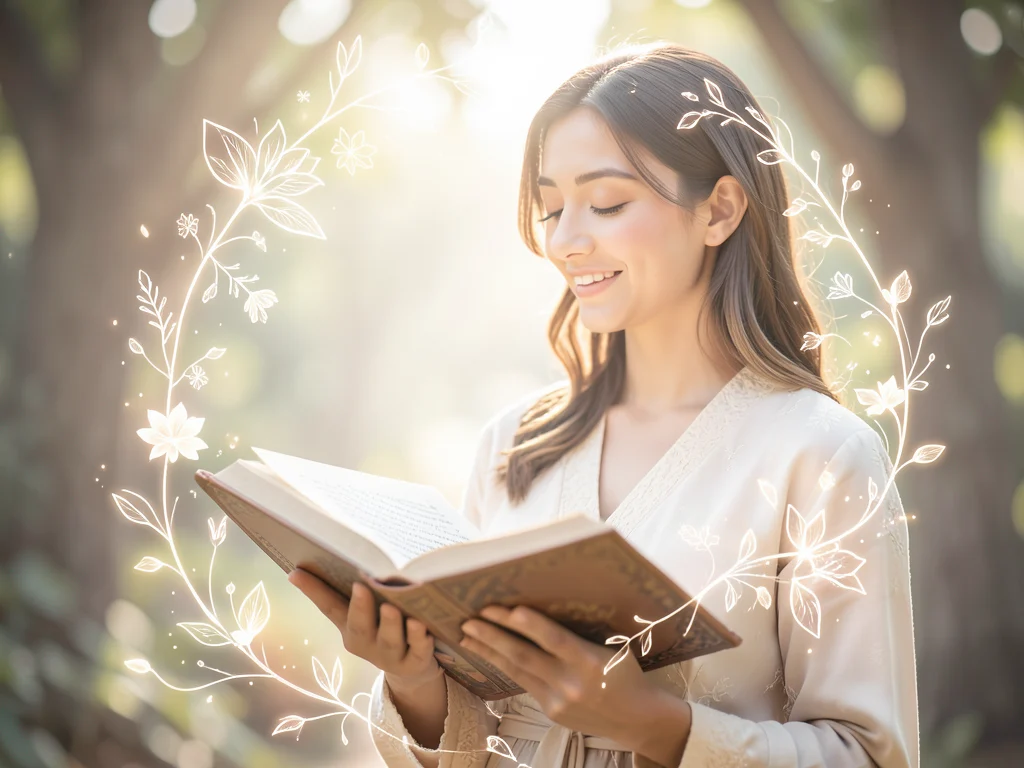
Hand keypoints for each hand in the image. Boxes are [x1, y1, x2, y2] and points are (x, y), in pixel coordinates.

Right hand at [288, 568, 440, 690]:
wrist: (412, 670)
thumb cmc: (387, 628)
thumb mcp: (369, 613)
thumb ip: (356, 591)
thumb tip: (340, 557)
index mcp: (350, 628)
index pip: (329, 607)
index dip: (313, 590)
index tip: (296, 572)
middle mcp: (367, 644)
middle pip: (360, 627)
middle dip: (360, 608)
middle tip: (360, 587)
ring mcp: (390, 656)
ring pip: (390, 640)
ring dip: (390, 624)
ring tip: (391, 607)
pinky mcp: (415, 663)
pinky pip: (418, 651)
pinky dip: (419, 639)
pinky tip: (420, 625)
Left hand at [459, 605, 677, 746]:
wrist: (636, 717)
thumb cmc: (624, 672)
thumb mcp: (612, 647)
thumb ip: (581, 634)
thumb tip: (548, 607)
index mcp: (591, 661)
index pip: (556, 640)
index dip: (532, 625)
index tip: (511, 609)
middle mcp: (571, 682)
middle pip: (526, 655)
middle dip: (494, 635)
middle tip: (471, 619)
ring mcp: (558, 700)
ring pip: (517, 670)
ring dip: (490, 651)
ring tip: (468, 635)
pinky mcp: (551, 711)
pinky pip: (524, 683)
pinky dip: (505, 666)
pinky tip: (490, 654)